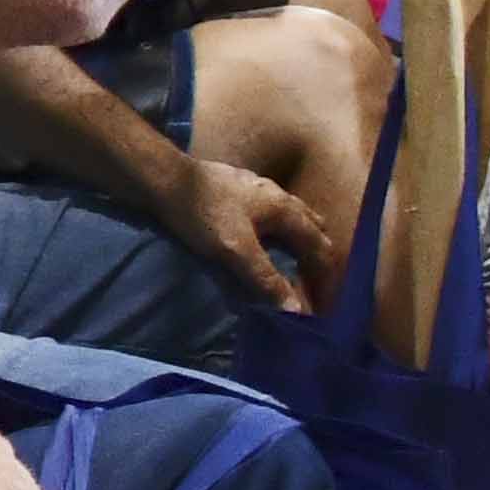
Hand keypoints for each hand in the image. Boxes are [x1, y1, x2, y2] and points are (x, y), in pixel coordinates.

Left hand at [168, 157, 338, 314]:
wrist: (165, 179)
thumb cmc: (202, 214)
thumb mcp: (236, 251)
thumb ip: (266, 279)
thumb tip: (297, 311)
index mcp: (286, 210)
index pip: (321, 250)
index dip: (325, 281)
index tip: (323, 308)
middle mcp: (280, 197)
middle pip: (313, 231)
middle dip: (317, 262)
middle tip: (314, 290)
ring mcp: (259, 191)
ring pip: (292, 221)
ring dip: (298, 247)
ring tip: (295, 271)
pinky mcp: (238, 192)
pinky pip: (270, 217)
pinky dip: (277, 237)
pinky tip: (262, 246)